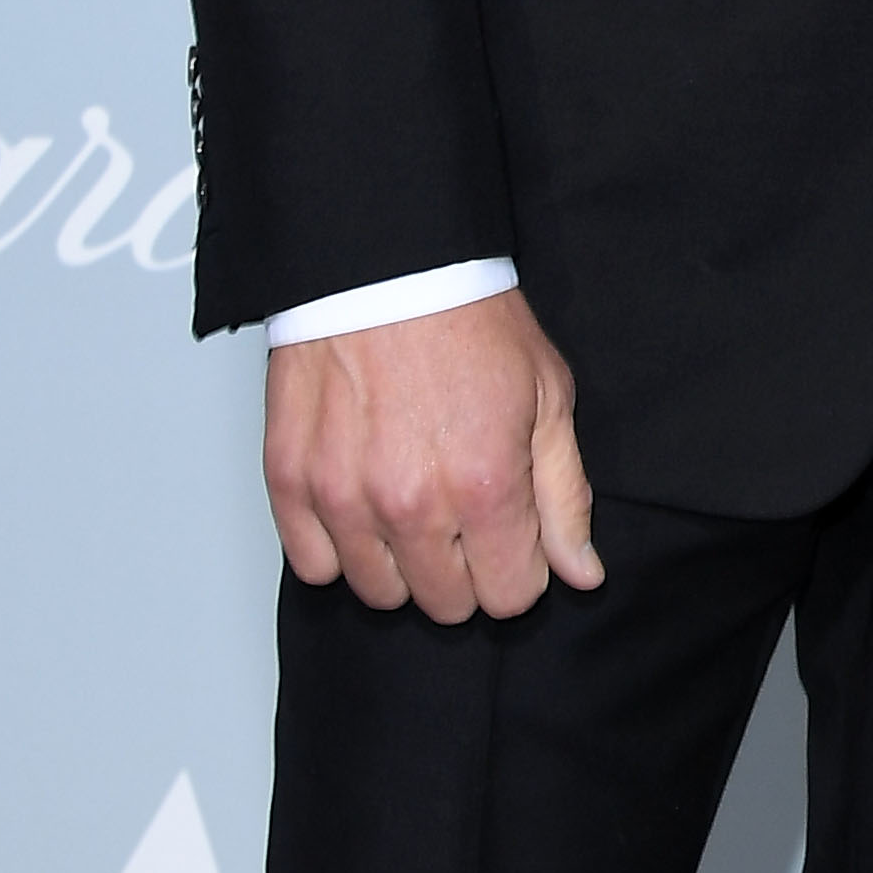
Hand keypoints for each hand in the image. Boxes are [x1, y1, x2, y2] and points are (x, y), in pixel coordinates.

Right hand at [263, 289, 603, 622]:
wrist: (390, 267)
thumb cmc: (470, 322)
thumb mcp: (549, 399)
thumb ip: (565, 497)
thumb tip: (580, 573)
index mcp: (485, 487)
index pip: (510, 597)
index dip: (519, 567)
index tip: (513, 534)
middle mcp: (411, 506)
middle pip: (446, 605)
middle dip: (465, 569)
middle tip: (464, 510)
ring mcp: (343, 499)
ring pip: (379, 594)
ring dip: (401, 562)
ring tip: (412, 501)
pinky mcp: (291, 483)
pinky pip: (313, 566)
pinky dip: (338, 547)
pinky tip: (364, 501)